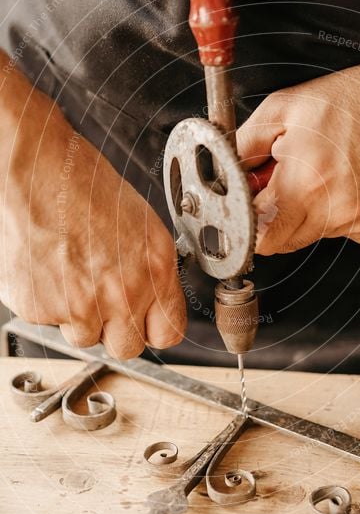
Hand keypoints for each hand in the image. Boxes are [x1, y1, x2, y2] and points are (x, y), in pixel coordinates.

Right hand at [0, 59, 185, 357]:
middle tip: (102, 299)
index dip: (154, 327)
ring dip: (79, 315)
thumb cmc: (84, 184)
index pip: (169, 333)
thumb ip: (152, 270)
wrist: (37, 167)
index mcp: (155, 269)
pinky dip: (46, 301)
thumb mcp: (141, 225)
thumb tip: (155, 300)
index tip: (145, 321)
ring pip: (85, 337)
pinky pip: (50, 321)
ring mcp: (81, 305)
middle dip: (115, 329)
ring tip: (70, 273)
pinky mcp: (41, 308)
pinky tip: (48, 268)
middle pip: (127, 347)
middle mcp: (123, 293)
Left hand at [237, 49, 359, 253]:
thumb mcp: (284, 107)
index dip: (250, 224)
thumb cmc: (355, 100)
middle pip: (284, 242)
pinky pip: (344, 232)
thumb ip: (244, 145)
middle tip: (289, 180)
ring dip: (311, 211)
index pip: (260, 238)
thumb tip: (224, 174)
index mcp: (306, 182)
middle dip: (278, 216)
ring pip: (315, 235)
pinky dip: (341, 212)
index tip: (252, 208)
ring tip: (327, 171)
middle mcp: (336, 209)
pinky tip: (352, 181)